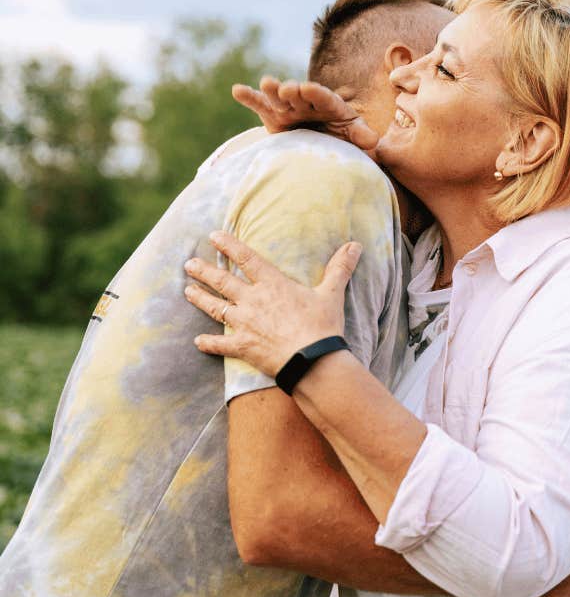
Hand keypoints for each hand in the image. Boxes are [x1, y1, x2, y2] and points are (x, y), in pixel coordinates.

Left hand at [184, 232, 361, 373]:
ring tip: (187, 291)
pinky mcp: (243, 347)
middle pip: (222, 281)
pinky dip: (208, 343)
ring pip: (215, 308)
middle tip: (189, 264)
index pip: (246, 258)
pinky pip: (220, 344)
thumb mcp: (331, 294)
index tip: (214, 235)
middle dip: (204, 271)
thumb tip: (355, 245)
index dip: (229, 245)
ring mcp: (244, 324)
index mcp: (272, 284)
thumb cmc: (322, 326)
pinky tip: (197, 341)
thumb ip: (339, 268)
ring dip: (200, 299)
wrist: (312, 360)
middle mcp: (253, 301)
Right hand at [233, 76, 378, 153]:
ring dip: (272, 90)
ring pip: (278, 97)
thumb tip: (372, 141)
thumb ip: (361, 136)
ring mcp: (288, 107)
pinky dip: (249, 97)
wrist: (324, 144)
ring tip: (266, 83)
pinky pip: (259, 104)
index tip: (310, 89)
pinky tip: (236, 90)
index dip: (317, 93)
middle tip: (288, 89)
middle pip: (299, 94)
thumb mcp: (353, 135)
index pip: (323, 97)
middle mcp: (306, 101)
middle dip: (293, 90)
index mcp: (328, 103)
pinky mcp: (272, 114)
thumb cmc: (342, 137)